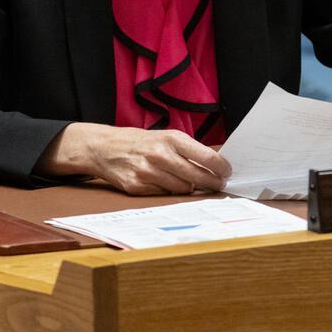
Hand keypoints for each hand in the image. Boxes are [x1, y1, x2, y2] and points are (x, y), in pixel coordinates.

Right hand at [38, 123, 231, 195]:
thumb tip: (215, 164)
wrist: (105, 147)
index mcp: (171, 138)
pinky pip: (164, 195)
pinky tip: (167, 184)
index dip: (221, 168)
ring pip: (183, 189)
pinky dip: (169, 192)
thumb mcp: (165, 136)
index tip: (227, 172)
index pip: (207, 157)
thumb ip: (187, 149)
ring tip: (190, 183)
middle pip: (198, 177)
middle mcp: (160, 155)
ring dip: (190, 188)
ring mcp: (148, 172)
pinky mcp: (138, 187)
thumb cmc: (140, 141)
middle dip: (212, 183)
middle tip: (218, 185)